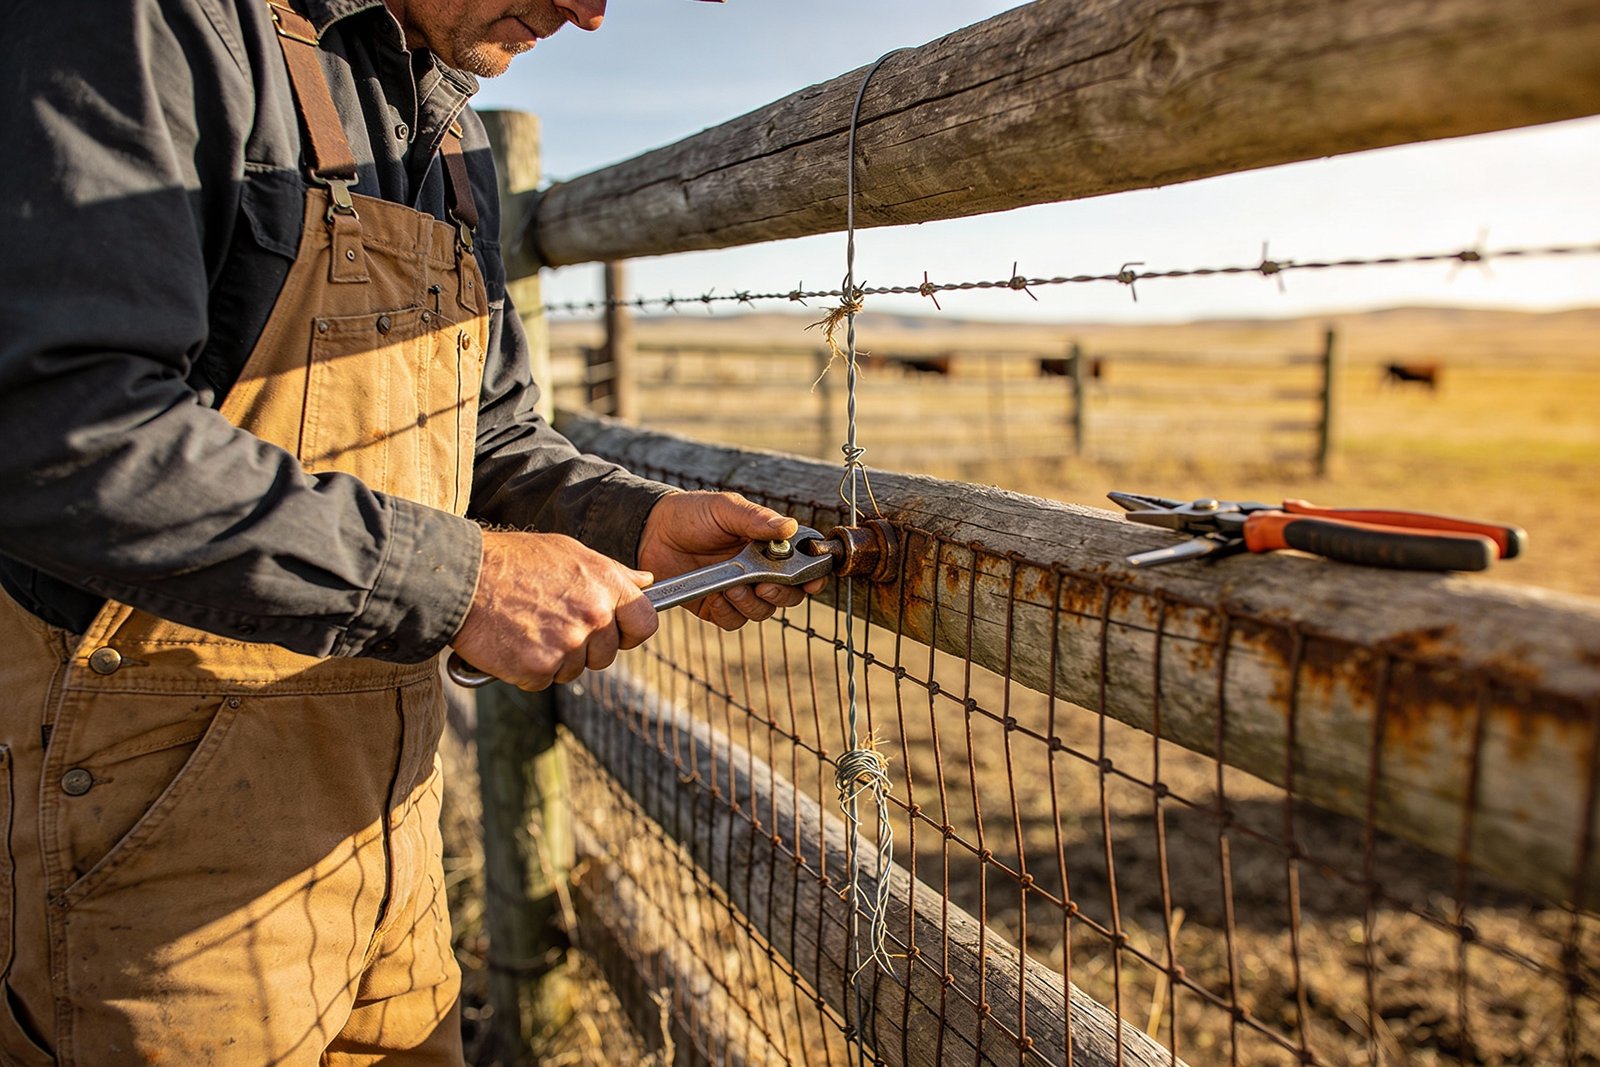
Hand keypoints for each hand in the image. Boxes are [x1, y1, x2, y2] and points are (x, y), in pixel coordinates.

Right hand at [451, 530, 656, 690]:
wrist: (462, 578)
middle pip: (606, 654)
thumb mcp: (569, 552)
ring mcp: (568, 644)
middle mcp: (593, 615)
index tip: (616, 633)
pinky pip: (543, 681)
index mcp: (606, 583)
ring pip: (574, 670)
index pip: (645, 623)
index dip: (630, 631)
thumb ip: (611, 571)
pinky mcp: (539, 667)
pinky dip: (527, 670)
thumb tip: (646, 582)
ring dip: (553, 658)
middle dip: (584, 648)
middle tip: (551, 625)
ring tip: (527, 628)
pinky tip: (512, 643)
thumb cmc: (513, 561)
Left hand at [639, 491, 827, 629]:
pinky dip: (729, 611)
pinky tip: (717, 595)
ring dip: (752, 602)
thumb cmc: (691, 514)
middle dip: (781, 594)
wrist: (650, 532)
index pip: (803, 563)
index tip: (812, 580)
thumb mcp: (725, 509)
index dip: (814, 574)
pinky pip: (734, 621)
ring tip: (732, 587)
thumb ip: (756, 519)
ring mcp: (739, 591)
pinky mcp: (717, 607)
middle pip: (790, 595)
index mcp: (769, 544)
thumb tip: (790, 526)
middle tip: (764, 583)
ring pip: (763, 611)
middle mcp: (760, 570)